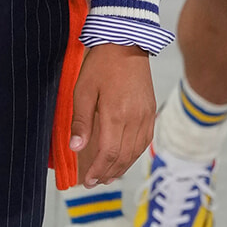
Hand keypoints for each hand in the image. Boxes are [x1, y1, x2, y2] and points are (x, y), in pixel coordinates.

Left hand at [69, 45, 155, 186]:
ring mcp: (145, 116)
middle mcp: (134, 119)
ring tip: (107, 177)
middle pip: (122, 157)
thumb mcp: (83, 91)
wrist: (126, 44)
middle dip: (107, 173)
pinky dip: (134, 155)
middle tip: (94, 182)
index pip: (108, 153)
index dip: (97, 171)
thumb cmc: (101, 65)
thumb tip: (76, 148)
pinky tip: (125, 159)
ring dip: (121, 167)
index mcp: (116, 115)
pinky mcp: (150, 112)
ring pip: (135, 152)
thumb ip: (81, 122)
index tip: (87, 181)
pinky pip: (144, 141)